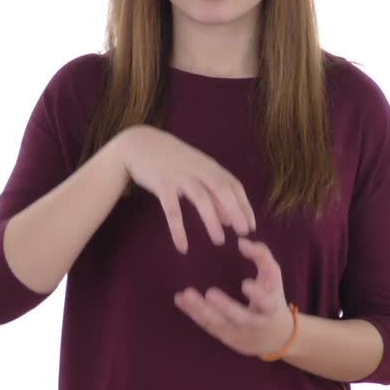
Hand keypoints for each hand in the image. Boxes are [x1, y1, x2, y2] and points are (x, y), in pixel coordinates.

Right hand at [116, 125, 256, 252]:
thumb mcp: (195, 170)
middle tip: (243, 233)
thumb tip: (229, 220)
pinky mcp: (161, 184)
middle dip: (235, 211)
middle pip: (222, 189)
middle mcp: (198, 168)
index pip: (233, 185)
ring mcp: (180, 175)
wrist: (139, 143)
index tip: (250, 225)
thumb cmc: (171, 160)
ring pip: (201, 199)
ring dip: (212, 220)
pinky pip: (172, 210)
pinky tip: (182, 246)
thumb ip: (212, 192)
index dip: (244, 205)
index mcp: (209, 166)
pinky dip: (178, 229)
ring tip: (219, 240)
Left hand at [174, 237, 294, 356]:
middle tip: (210, 293)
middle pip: (239, 317)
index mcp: (271, 308)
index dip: (258, 295)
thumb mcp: (273, 277)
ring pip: (218, 323)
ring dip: (201, 310)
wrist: (275, 337)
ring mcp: (238, 333)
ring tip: (186, 294)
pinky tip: (180, 299)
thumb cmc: (272, 296)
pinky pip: (207, 325)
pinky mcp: (224, 337)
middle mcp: (255, 323)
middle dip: (224, 306)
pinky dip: (193, 313)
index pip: (267, 303)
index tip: (245, 284)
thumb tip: (241, 242)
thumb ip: (261, 256)